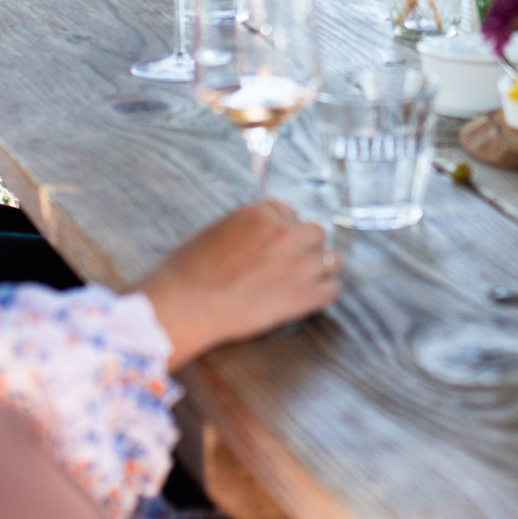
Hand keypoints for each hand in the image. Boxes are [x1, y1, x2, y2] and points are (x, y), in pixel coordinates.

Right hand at [140, 203, 338, 369]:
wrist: (186, 305)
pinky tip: (311, 298)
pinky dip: (323, 294)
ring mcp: (297, 265)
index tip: (277, 242)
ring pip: (330, 259)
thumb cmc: (187, 272)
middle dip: (305, 246)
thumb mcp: (214, 232)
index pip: (288, 212)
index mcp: (260, 215)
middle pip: (315, 232)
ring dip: (319, 269)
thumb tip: (256, 237)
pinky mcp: (303, 296)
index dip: (283, 228)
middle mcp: (285, 234)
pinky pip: (331, 290)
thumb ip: (246, 229)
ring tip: (306, 281)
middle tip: (292, 261)